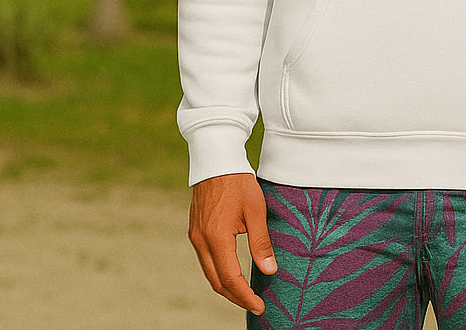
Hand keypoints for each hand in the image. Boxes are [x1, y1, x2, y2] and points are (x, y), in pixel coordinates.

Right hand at [188, 172, 276, 313]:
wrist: (216, 160)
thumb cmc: (239, 182)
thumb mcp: (256, 210)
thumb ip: (261, 242)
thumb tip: (270, 271)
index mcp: (217, 238)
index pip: (231, 279)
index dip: (245, 296)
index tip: (260, 305)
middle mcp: (201, 241)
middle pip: (216, 282)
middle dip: (235, 297)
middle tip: (254, 303)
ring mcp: (196, 236)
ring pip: (209, 273)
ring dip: (226, 286)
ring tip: (245, 293)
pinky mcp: (195, 230)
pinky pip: (205, 260)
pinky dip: (219, 272)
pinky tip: (232, 271)